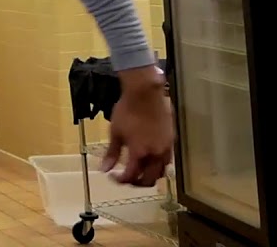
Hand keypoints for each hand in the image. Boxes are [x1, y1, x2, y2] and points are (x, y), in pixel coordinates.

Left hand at [102, 66, 173, 187]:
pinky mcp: (172, 141)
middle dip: (137, 183)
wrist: (145, 94)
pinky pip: (167, 160)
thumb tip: (104, 169)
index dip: (121, 180)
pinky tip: (149, 160)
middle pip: (149, 179)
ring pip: (161, 172)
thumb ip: (111, 153)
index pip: (132, 176)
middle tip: (127, 178)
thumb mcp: (115, 132)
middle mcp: (155, 154)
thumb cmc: (126, 111)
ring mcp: (166, 148)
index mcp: (139, 153)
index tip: (113, 177)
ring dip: (150, 176)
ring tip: (139, 172)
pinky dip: (158, 165)